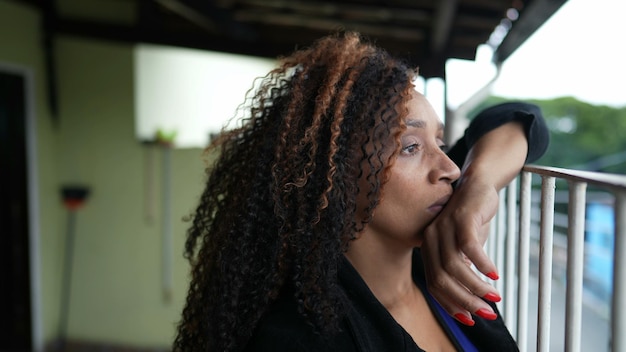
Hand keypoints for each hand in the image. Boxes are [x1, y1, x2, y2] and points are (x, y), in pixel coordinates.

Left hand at [420, 177, 502, 325]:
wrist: (479, 184)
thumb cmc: (471, 220)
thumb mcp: (464, 248)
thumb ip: (462, 270)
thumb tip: (470, 303)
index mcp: (428, 249)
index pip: (434, 285)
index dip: (450, 305)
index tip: (469, 319)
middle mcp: (431, 239)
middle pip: (442, 279)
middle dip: (464, 301)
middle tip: (486, 314)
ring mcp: (444, 227)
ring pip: (455, 267)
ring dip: (476, 287)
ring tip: (494, 297)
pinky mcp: (462, 217)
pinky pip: (469, 247)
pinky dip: (481, 263)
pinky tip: (494, 274)